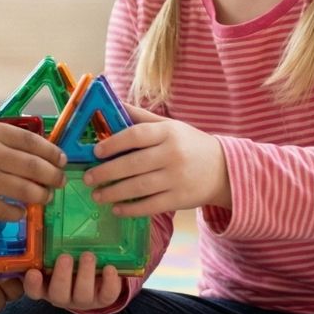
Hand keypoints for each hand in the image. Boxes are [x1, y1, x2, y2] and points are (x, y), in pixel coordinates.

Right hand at [0, 103, 66, 220]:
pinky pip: (6, 211)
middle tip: (60, 181)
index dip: (52, 151)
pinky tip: (20, 211)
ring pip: (26, 191)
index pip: (32, 140)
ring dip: (41, 196)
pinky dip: (18, 213)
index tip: (61, 158)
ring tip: (45, 197)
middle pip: (35, 167)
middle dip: (54, 176)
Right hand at [23, 252, 122, 311]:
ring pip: (82, 296)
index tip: (33, 272)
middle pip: (58, 294)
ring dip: (85, 275)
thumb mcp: (57, 252)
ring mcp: (83, 300)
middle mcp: (63, 296)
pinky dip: (110, 282)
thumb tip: (44, 214)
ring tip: (88, 255)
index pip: (34, 290)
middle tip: (65, 257)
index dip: (32, 284)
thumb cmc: (69, 258)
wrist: (95, 275)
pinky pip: (107, 295)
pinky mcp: (103, 299)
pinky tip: (110, 268)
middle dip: (62, 276)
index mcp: (46, 285)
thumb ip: (49, 243)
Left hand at [84, 104, 230, 216]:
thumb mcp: (169, 126)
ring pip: (139, 187)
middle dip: (106, 172)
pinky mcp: (180, 199)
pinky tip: (117, 209)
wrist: (224, 170)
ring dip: (114, 193)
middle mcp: (172, 154)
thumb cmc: (189, 144)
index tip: (95, 152)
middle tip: (88, 178)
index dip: (113, 143)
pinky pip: (151, 206)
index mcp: (167, 132)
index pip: (135, 135)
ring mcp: (177, 178)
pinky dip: (131, 209)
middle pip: (133, 164)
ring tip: (97, 195)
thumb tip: (111, 104)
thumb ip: (140, 117)